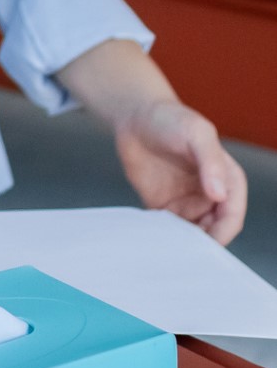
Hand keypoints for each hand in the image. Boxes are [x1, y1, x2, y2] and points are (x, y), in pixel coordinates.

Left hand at [115, 100, 246, 244]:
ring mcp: (185, 201)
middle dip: (201, 243)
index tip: (206, 245)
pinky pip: (165, 228)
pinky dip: (161, 235)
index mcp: (227, 179)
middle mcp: (209, 194)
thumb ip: (210, 162)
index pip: (232, 216)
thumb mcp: (197, 134)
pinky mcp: (161, 204)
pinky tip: (150, 237)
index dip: (223, 233)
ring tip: (163, 245)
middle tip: (180, 250)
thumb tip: (219, 195)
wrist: (136, 117)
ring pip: (189, 233)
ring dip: (179, 242)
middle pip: (212, 230)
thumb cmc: (172, 119)